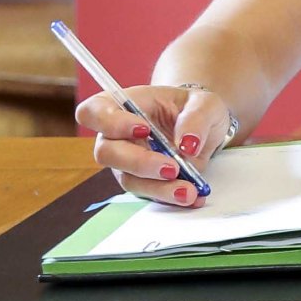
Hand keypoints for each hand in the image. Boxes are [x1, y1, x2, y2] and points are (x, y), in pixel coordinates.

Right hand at [76, 85, 235, 205]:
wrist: (203, 127)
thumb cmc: (194, 108)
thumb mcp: (206, 103)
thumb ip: (197, 117)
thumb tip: (188, 144)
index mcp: (123, 105)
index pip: (93, 112)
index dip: (110, 123)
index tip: (144, 129)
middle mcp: (116, 136)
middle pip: (107, 152)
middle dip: (139, 162)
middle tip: (172, 167)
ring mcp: (126, 162)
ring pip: (128, 179)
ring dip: (157, 188)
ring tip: (188, 191)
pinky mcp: (142, 181)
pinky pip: (149, 193)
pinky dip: (171, 197)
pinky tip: (193, 196)